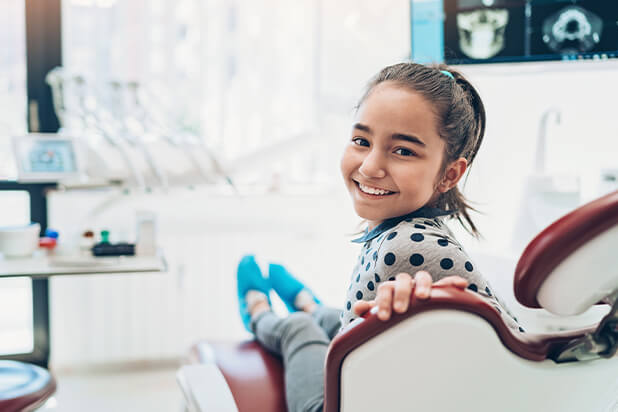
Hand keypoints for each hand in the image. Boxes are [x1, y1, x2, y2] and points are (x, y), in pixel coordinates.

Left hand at [352, 272, 467, 320]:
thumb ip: (370, 310)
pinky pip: (447, 283)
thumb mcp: (382, 313)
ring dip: (422, 285)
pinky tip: (461, 284)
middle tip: (400, 310)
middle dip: (401, 293)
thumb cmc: (395, 313)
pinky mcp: (439, 290)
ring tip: (423, 297)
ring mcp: (422, 286)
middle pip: (402, 280)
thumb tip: (358, 307)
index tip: (385, 317)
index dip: (384, 300)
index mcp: (391, 289)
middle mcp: (407, 284)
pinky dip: (452, 282)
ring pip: (422, 277)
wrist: (409, 314)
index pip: (386, 289)